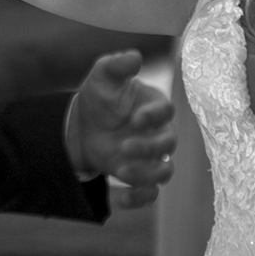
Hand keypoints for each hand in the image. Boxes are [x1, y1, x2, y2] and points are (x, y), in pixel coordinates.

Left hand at [68, 50, 175, 209]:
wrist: (85, 125)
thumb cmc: (101, 97)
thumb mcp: (102, 76)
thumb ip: (117, 64)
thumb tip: (134, 56)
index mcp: (154, 106)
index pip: (166, 111)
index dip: (154, 116)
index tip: (135, 118)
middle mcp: (158, 132)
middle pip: (168, 144)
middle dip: (149, 148)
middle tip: (124, 147)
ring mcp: (151, 157)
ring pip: (164, 172)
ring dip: (147, 175)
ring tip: (121, 172)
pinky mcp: (141, 177)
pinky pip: (150, 194)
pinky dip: (138, 199)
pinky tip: (118, 199)